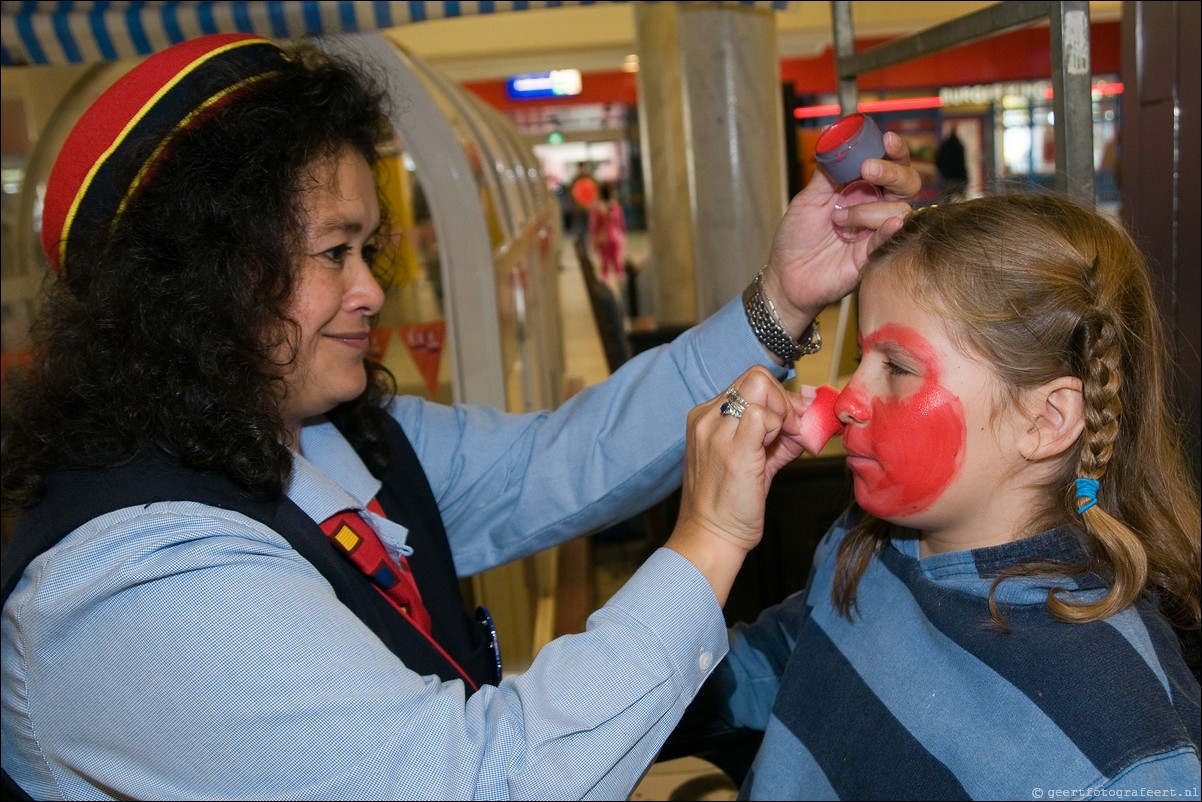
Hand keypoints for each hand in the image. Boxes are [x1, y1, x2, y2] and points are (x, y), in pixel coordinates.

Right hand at [666, 366, 804, 603]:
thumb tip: (808, 416)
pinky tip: (778, 450)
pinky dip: (781, 427)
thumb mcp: (753, 460)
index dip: (778, 398)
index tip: (791, 423)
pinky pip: (764, 415)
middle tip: (791, 430)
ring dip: (783, 412)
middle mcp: (707, 418)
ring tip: (784, 442)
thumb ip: (779, 435)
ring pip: (760, 386)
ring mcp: (716, 431)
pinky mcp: (732, 448)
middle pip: (756, 377)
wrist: (710, 536)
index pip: (750, 383)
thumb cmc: (728, 505)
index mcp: (706, 417)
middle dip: (783, 399)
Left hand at [762, 131, 920, 337]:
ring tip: (838, 221)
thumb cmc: (796, 238)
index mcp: (860, 189)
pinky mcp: (874, 255)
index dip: (894, 150)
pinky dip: (890, 228)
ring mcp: (877, 231)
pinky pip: (892, 238)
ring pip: (900, 209)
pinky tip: (887, 225)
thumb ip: (827, 173)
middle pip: (907, 182)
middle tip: (868, 170)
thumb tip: (833, 138)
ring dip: (868, 209)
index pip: (889, 163)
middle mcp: (874, 206)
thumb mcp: (808, 199)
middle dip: (892, 171)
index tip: (887, 139)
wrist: (786, 276)